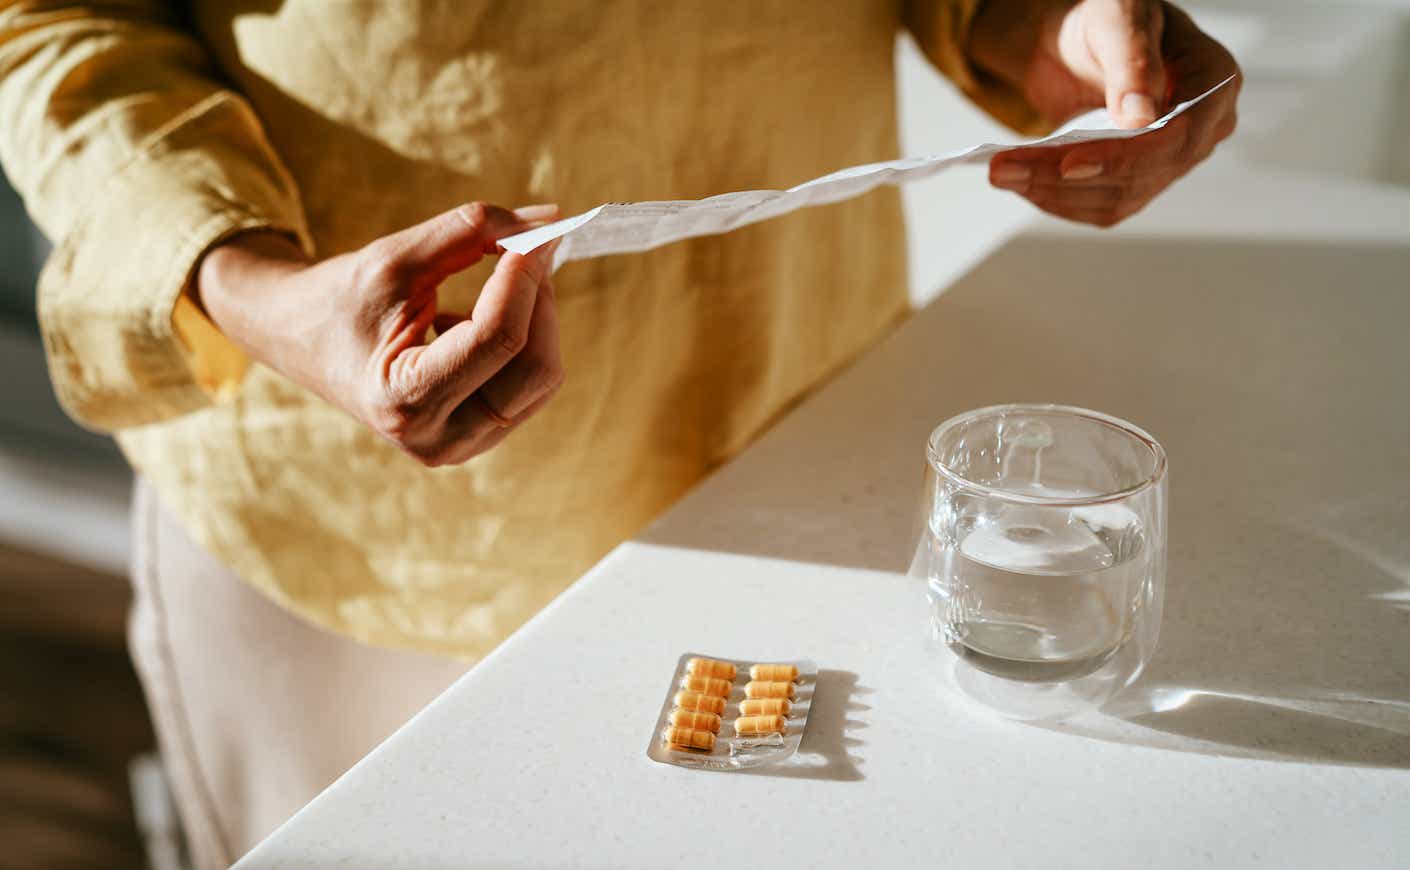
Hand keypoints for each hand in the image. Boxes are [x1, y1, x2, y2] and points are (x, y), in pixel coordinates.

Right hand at [195, 202, 562, 465]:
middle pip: (536, 368)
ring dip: (535, 317)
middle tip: (526, 249)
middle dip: (539, 300)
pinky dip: (522, 339)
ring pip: (542, 378)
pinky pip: (530, 384)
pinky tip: (471, 323)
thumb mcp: (395, 257)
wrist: (297, 342)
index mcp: (404, 400)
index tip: (535, 235)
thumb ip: (470, 232)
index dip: (524, 280)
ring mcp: (462, 446)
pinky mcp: (478, 437)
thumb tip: (549, 219)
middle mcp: (439, 440)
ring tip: (495, 281)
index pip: (496, 339)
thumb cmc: (339, 298)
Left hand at [972, 0, 1239, 226]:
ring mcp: (1170, 162)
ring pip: (1115, 198)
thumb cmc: (1111, 18)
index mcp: (1214, 82)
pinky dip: (1056, 200)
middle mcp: (1202, 129)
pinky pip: (1100, 208)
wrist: (1084, 41)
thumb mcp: (1119, 19)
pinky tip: (1021, 181)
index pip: (1179, 136)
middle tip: (1005, 168)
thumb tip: (1141, 118)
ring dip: (1051, 192)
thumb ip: (1132, 62)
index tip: (1070, 164)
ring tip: (1000, 172)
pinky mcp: (1138, 182)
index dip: (1125, 156)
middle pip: (1141, 174)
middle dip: (1067, 176)